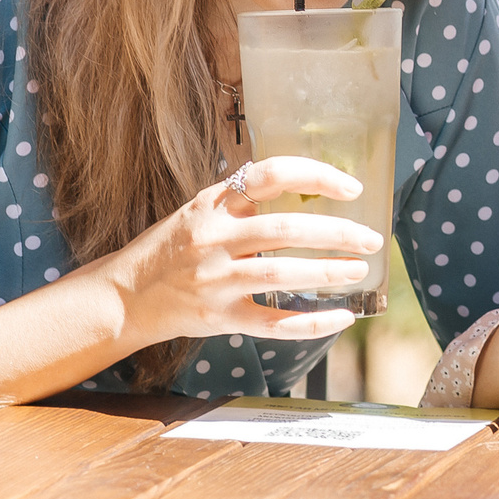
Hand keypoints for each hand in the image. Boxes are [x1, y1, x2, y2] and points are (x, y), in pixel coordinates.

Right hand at [88, 155, 377, 347]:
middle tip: (372, 238)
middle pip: (285, 229)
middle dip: (337, 233)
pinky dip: (312, 322)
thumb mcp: (202, 210)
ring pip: (282, 275)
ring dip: (329, 272)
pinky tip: (342, 317)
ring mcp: (215, 280)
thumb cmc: (175, 248)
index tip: (353, 188)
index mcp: (213, 203)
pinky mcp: (218, 317)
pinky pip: (273, 323)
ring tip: (360, 270)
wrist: (126, 294)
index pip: (271, 174)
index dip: (317, 176)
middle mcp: (213, 238)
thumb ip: (246, 201)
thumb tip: (314, 189)